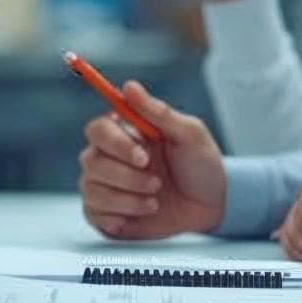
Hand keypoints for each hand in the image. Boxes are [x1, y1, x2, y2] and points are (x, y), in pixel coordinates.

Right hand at [77, 84, 226, 239]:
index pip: (98, 129)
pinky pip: (92, 213)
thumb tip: (129, 86)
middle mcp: (109, 158)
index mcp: (126, 134)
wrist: (211, 208)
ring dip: (127, 198)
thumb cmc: (202, 166)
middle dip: (126, 176)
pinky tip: (142, 214)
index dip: (116, 144)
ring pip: (90, 189)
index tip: (143, 158)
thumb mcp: (190, 135)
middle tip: (157, 183)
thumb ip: (159, 112)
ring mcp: (105, 186)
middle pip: (90, 160)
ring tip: (155, 201)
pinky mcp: (105, 214)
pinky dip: (119, 216)